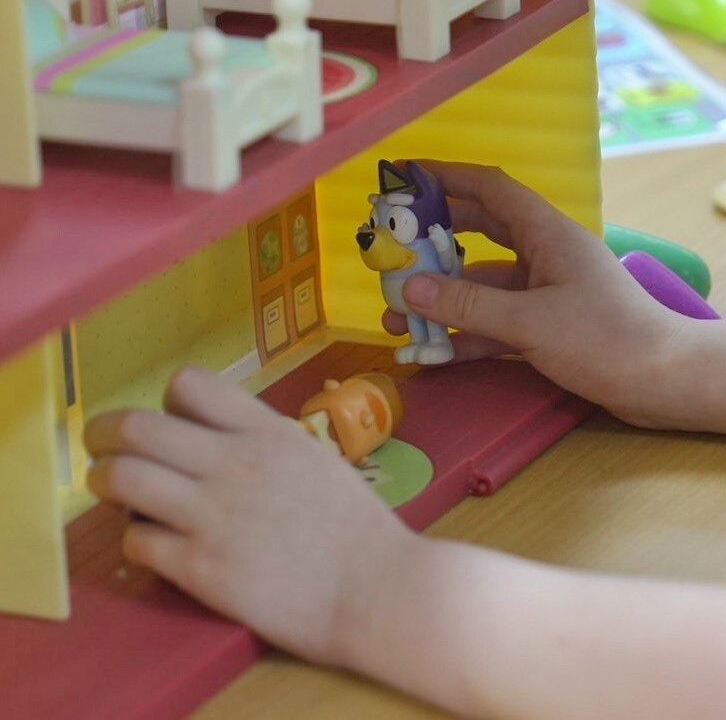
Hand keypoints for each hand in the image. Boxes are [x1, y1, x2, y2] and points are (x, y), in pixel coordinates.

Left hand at [84, 368, 413, 666]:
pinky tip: (153, 544)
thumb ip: (268, 445)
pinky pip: (136, 540)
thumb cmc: (356, 529)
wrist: (377, 588)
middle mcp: (235, 464)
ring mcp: (214, 515)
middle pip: (137, 426)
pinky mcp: (200, 567)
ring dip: (105, 480)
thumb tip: (221, 442)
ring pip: (121, 477)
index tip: (168, 421)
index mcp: (269, 433)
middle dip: (104, 433)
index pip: (190, 385)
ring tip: (110, 490)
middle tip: (101, 447)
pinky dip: (135, 538)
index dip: (167, 402)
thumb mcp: (318, 461)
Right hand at [382, 162, 689, 422]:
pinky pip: (500, 322)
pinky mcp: (554, 327)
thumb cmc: (605, 339)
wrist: (664, 380)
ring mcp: (551, 292)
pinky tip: (434, 351)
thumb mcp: (530, 321)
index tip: (403, 178)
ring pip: (486, 285)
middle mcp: (548, 255)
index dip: (447, 177)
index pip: (491, 189)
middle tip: (388, 256)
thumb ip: (468, 304)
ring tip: (397, 317)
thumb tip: (409, 286)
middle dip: (434, 245)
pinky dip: (469, 333)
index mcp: (548, 234)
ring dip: (445, 299)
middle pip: (481, 235)